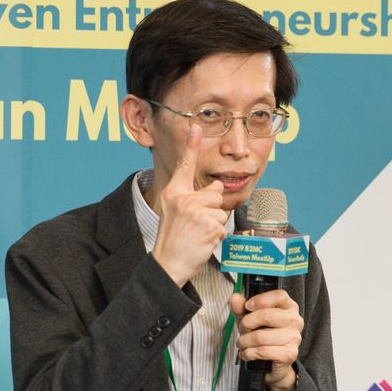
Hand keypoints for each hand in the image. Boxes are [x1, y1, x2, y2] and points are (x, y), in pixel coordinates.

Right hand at [152, 126, 228, 286]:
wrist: (168, 263)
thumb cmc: (172, 237)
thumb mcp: (172, 210)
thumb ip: (191, 196)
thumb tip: (217, 187)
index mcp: (174, 193)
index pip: (184, 166)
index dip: (191, 146)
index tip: (196, 127)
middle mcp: (184, 199)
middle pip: (215, 193)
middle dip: (211, 209)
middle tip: (195, 225)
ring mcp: (197, 212)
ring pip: (221, 211)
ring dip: (214, 225)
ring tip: (198, 234)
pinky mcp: (209, 226)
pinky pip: (223, 226)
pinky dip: (216, 236)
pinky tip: (202, 242)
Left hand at [230, 289, 302, 390]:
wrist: (272, 364)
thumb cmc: (263, 336)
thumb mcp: (250, 319)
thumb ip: (241, 308)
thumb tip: (234, 298)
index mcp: (289, 307)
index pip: (280, 295)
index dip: (261, 299)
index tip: (247, 306)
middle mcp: (295, 321)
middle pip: (266, 315)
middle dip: (247, 323)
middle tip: (242, 329)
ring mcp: (294, 338)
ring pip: (260, 336)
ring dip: (244, 341)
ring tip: (242, 343)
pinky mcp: (289, 354)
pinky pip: (262, 351)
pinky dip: (248, 353)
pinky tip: (246, 353)